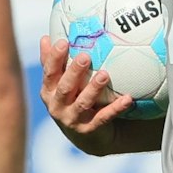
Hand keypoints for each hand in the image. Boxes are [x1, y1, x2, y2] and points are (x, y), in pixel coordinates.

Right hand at [40, 37, 133, 151]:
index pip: (49, 73)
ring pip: (83, 103)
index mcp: (49, 91)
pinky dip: (115, 109)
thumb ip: (52, 63)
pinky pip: (103, 118)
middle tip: (85, 57)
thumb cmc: (71, 100)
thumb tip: (46, 38)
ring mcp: (73, 119)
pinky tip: (127, 99)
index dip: (54, 58)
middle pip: (65, 88)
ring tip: (104, 74)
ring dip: (93, 89)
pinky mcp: (89, 129)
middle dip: (74, 72)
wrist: (85, 135)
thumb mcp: (59, 83)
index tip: (64, 42)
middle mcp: (57, 106)